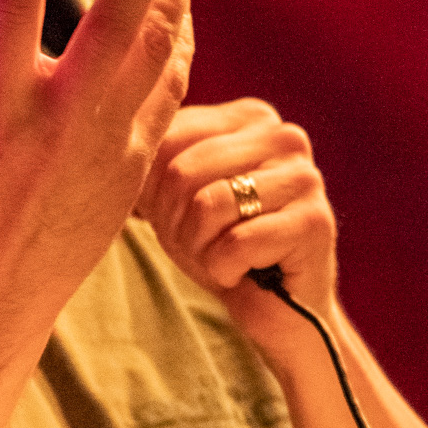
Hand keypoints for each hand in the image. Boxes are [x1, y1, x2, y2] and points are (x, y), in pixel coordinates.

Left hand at [135, 98, 337, 360]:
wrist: (277, 311)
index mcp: (251, 117)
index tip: (168, 218)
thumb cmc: (220, 245)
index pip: (168, 136)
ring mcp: (306, 177)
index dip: (151, 190)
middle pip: (184, 170)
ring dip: (197, 248)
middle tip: (195, 246)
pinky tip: (242, 274)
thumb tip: (112, 144)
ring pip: (209, 205)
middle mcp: (284, 137)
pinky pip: (237, 243)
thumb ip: (157, 157)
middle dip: (173, 222)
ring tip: (218, 258)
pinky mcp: (316, 223)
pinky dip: (223, 270)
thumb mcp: (177, 194)